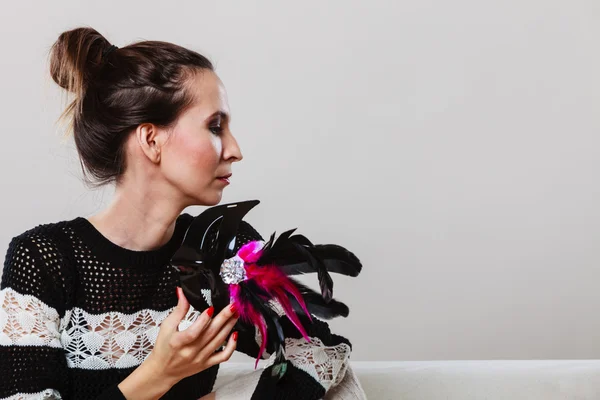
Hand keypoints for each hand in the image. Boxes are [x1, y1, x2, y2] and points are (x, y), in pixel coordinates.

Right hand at [118, 287, 238, 398]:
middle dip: (224, 318)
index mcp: (178, 342)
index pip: (193, 332)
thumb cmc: (163, 348)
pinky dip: (232, 346)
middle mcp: (191, 351)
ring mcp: (200, 358)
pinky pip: (223, 356)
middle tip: (233, 306)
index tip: (211, 308)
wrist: (163, 371)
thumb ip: (178, 309)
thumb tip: (182, 292)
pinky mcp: (206, 364)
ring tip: (235, 314)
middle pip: (210, 333)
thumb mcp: (167, 326)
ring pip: (219, 341)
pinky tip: (234, 334)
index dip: (203, 320)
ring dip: (229, 326)